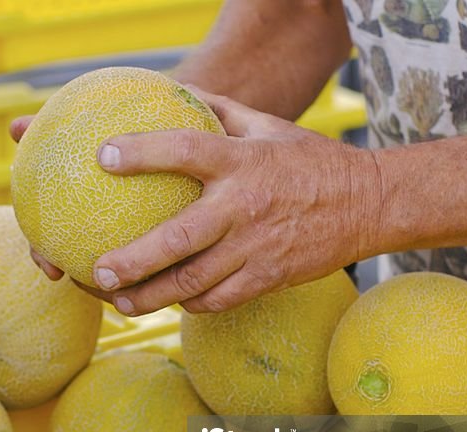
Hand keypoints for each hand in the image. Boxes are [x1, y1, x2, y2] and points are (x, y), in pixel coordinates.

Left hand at [15, 89, 381, 313]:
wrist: (370, 203)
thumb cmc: (310, 161)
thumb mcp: (268, 127)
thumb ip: (220, 111)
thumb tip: (176, 92)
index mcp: (242, 162)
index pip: (185, 150)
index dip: (143, 152)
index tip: (104, 156)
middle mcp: (244, 207)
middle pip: (178, 240)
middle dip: (132, 261)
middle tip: (96, 270)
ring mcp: (256, 248)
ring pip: (193, 282)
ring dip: (150, 296)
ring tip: (118, 302)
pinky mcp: (268, 278)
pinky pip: (219, 300)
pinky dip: (190, 303)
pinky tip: (170, 301)